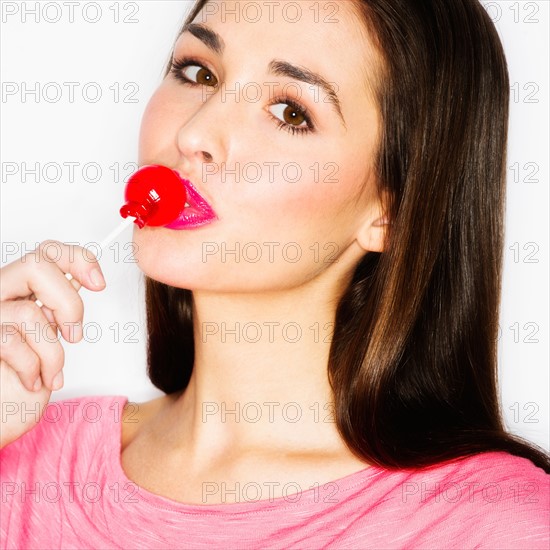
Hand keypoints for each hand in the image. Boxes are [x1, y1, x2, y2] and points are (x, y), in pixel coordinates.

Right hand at [0, 240, 105, 447]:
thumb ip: (57, 309)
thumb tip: (83, 281)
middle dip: (68, 303)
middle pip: (36, 264)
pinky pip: (11, 341)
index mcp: (18, 290)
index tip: (99, 284)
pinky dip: (33, 367)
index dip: (77, 259)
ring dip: (52, 352)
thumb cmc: (21, 382)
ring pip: (29, 311)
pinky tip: (33, 381)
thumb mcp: (48, 339)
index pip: (46, 251)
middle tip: (74, 335)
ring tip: (51, 374)